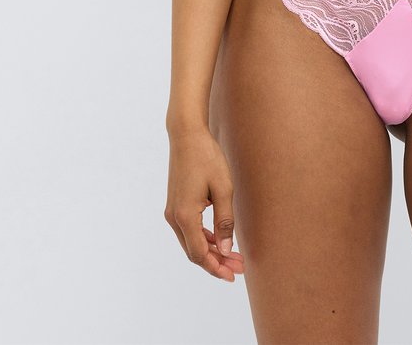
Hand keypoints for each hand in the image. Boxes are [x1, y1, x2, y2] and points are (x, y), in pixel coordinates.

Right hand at [164, 125, 245, 282]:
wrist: (187, 135)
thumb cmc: (207, 158)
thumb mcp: (223, 188)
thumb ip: (225, 221)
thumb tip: (227, 250)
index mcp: (185, 216)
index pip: (200, 254)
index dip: (217, 267)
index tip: (233, 275)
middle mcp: (174, 217)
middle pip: (194, 252)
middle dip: (216, 262)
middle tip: (239, 268)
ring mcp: (172, 212)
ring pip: (191, 242)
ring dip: (211, 251)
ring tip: (233, 257)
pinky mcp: (175, 205)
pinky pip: (189, 230)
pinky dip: (204, 238)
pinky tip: (220, 240)